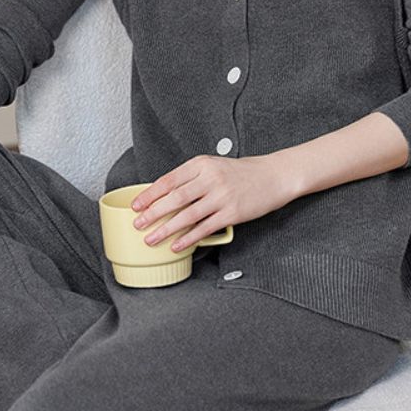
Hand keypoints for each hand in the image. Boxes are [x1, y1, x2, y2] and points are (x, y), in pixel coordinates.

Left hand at [130, 153, 294, 252]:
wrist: (274, 175)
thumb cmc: (242, 173)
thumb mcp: (214, 166)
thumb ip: (192, 178)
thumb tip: (165, 196)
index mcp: (202, 164)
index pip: (169, 180)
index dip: (150, 194)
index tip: (136, 206)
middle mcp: (210, 179)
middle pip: (174, 199)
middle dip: (153, 214)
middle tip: (138, 224)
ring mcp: (222, 196)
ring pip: (187, 216)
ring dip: (166, 230)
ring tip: (152, 239)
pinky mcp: (232, 213)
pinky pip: (205, 228)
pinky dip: (188, 239)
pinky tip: (177, 246)